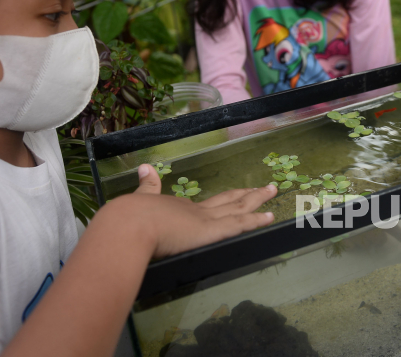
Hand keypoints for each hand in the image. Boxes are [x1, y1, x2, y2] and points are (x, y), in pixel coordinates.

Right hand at [110, 164, 276, 258]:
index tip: (237, 194)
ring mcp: (205, 221)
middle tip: (267, 187)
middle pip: (229, 201)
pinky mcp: (210, 232)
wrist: (128, 226)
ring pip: (239, 209)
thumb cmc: (128, 219)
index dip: (226, 199)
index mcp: (179, 208)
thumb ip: (146, 187)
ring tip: (273, 192)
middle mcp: (196, 212)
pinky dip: (255, 221)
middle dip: (248, 194)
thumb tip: (145, 168)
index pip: (209, 204)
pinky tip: (268, 217)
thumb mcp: (138, 201)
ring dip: (257, 201)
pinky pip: (239, 225)